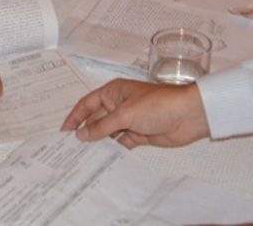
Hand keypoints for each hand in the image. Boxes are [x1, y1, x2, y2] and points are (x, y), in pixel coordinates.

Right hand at [61, 78, 209, 148]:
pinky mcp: (139, 134)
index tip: (63, 131)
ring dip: (98, 143)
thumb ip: (102, 126)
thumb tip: (82, 134)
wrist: (188, 115)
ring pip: (107, 132)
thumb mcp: (125, 114)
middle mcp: (119, 105)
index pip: (87, 103)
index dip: (75, 116)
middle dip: (85, 132)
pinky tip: (103, 160)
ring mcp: (129, 120)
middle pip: (96, 119)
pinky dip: (113, 150)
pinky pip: (121, 143)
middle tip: (70, 149)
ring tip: (83, 158)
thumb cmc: (157, 104)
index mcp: (114, 92)